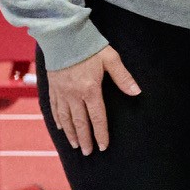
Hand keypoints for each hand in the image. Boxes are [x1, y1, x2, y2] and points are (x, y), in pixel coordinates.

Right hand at [44, 40, 136, 154]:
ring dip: (71, 133)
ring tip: (76, 145)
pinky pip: (54, 108)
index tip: (103, 146)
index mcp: (90, 89)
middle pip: (80, 122)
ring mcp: (61, 92)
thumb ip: (123, 77)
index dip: (101, 133)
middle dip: (85, 139)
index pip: (97, 117)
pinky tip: (61, 128)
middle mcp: (73, 94)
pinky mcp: (52, 87)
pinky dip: (58, 120)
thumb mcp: (111, 59)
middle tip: (88, 153)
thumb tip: (137, 92)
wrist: (62, 36)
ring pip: (65, 118)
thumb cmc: (89, 46)